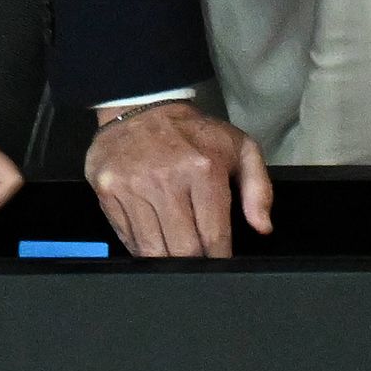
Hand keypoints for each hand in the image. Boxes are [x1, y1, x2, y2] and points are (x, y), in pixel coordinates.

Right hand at [83, 100, 270, 259]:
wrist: (142, 108)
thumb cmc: (194, 134)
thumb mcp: (239, 148)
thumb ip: (259, 188)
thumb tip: (262, 227)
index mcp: (203, 170)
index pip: (213, 235)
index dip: (219, 258)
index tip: (220, 260)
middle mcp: (166, 180)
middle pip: (183, 250)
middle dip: (194, 263)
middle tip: (199, 260)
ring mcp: (133, 187)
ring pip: (152, 250)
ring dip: (167, 260)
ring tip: (175, 252)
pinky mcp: (109, 192)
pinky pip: (127, 239)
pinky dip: (142, 247)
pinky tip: (153, 237)